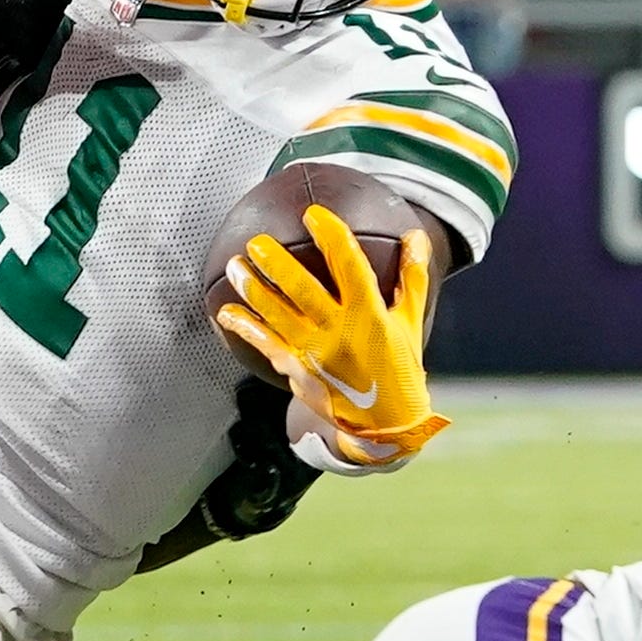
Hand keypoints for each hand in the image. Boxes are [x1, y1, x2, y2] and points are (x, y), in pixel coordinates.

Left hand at [216, 202, 445, 466]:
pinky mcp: (297, 370)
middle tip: (256, 241)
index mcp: (370, 316)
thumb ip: (412, 277)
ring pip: (276, 315)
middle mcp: (340, 333)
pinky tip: (225, 311)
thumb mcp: (410, 322)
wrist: (386, 426)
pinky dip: (244, 326)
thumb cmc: (400, 368)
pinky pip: (264, 343)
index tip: (313, 214)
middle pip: (302, 291)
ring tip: (234, 265)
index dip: (332, 237)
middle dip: (276, 263)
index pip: (349, 267)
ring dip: (252, 289)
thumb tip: (416, 235)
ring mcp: (315, 354)